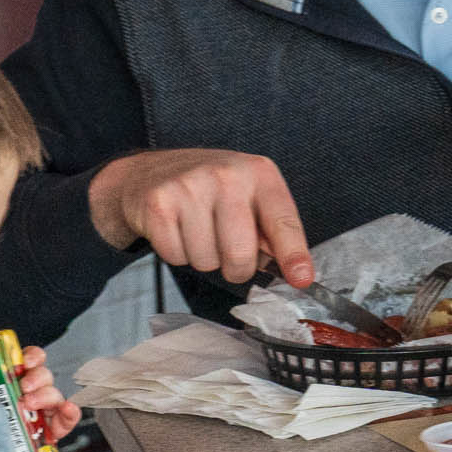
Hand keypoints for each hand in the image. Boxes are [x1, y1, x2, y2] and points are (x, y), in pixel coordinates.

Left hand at [14, 343, 79, 443]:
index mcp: (3, 382)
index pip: (27, 361)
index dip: (32, 358)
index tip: (24, 363)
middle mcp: (20, 396)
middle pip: (42, 377)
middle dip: (38, 378)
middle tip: (24, 388)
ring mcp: (34, 416)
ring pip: (54, 395)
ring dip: (48, 395)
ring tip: (32, 404)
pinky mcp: (45, 435)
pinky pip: (64, 421)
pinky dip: (69, 414)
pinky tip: (68, 409)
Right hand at [89, 147, 311, 287]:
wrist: (150, 172)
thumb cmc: (210, 189)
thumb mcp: (250, 195)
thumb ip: (272, 230)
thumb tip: (294, 272)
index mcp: (260, 173)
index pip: (283, 221)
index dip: (293, 255)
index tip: (301, 279)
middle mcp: (227, 175)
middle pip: (241, 254)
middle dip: (237, 268)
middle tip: (228, 251)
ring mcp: (190, 187)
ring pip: (207, 261)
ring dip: (204, 258)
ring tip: (198, 230)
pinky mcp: (159, 204)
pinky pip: (177, 257)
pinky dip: (178, 253)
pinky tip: (178, 229)